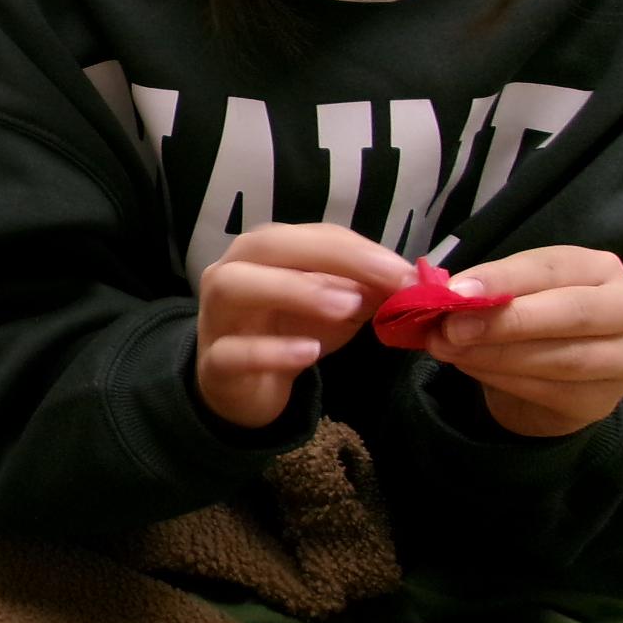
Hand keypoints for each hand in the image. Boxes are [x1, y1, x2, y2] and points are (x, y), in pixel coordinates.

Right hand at [196, 224, 413, 428]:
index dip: (358, 249)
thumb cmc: (288, 335)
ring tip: (347, 306)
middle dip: (331, 255)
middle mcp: (230, 273)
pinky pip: (232, 351)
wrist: (244, 388)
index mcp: (263, 254)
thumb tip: (408, 279)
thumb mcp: (335, 309)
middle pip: (266, 245)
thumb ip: (364, 289)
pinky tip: (309, 352)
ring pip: (235, 286)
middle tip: (386, 278)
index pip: (309, 235)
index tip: (406, 271)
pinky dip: (271, 350)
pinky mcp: (213, 363)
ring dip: (293, 289)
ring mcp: (215, 317)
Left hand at [427, 247, 622, 437]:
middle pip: (573, 313)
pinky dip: (501, 379)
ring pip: (563, 359)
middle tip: (452, 328)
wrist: (549, 373)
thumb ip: (486, 290)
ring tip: (448, 348)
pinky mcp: (599, 400)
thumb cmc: (530, 317)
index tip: (456, 290)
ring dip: (495, 355)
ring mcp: (622, 359)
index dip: (503, 279)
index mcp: (598, 270)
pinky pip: (548, 390)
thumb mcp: (513, 292)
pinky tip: (469, 367)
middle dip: (506, 321)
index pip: (553, 268)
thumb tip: (441, 294)